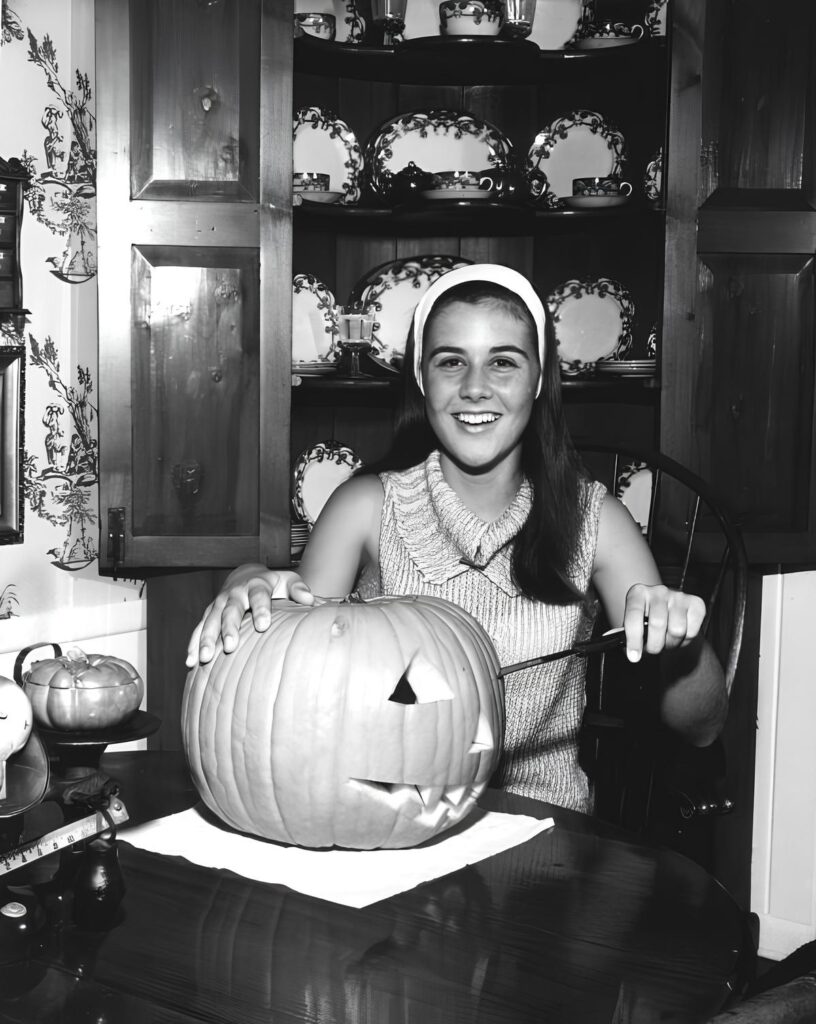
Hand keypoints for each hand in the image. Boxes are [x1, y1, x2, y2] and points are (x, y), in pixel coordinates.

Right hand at [186, 567, 314, 666]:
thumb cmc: (272, 583)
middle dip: (229, 628)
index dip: (260, 609)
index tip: (264, 624)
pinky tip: (190, 662)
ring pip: (211, 621)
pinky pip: (199, 629)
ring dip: (207, 639)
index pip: (258, 596)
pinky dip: (193, 645)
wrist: (246, 575)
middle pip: (230, 611)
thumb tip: (310, 599)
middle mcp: (234, 594)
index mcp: (255, 585)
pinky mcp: (209, 614)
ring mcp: (218, 604)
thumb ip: (299, 588)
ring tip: (205, 658)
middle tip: (231, 646)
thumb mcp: (287, 580)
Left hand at [622, 584, 705, 662]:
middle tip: (653, 649)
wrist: (668, 612)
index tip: (634, 657)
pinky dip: (685, 640)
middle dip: (654, 645)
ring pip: (677, 630)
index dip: (633, 638)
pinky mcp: (696, 603)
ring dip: (671, 643)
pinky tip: (679, 635)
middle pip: (658, 624)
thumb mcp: (632, 626)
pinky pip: (692, 631)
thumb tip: (625, 648)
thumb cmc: (646, 622)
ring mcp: (678, 596)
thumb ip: (627, 636)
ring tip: (666, 641)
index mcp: (638, 593)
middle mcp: (658, 591)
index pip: (634, 615)